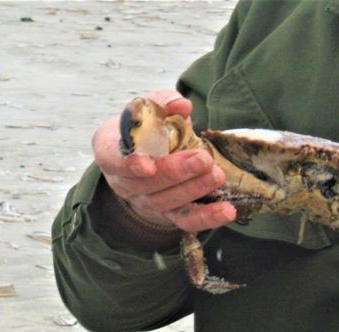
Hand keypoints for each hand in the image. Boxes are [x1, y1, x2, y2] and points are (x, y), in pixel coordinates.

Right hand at [92, 90, 235, 231]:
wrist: (149, 154)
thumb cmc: (147, 128)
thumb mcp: (150, 109)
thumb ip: (163, 102)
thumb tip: (183, 105)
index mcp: (112, 151)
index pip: (113, 161)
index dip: (129, 164)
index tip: (148, 165)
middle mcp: (124, 181)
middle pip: (146, 184)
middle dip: (176, 173)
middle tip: (202, 160)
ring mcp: (145, 201)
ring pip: (166, 202)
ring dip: (193, 190)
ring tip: (217, 176)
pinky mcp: (168, 214)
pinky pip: (185, 221)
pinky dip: (207, 217)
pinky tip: (227, 211)